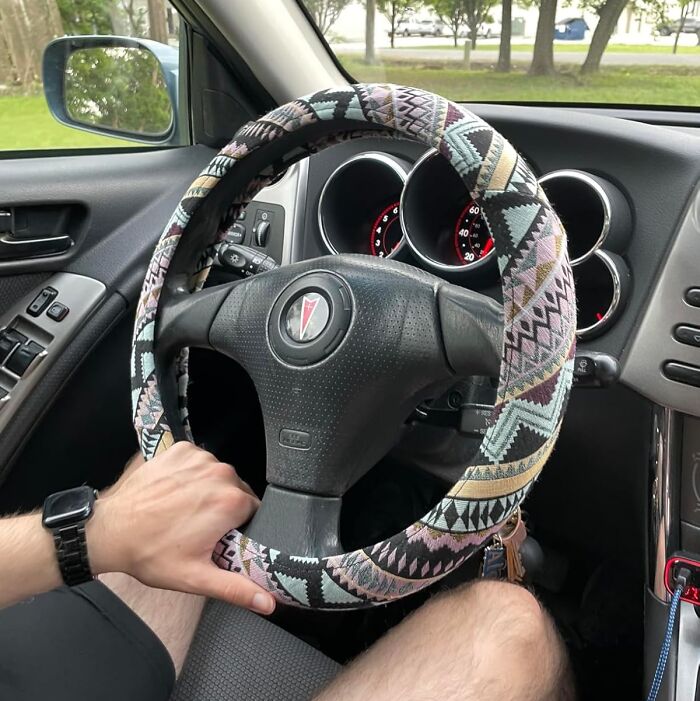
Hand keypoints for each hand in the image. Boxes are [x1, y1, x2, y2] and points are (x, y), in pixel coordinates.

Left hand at [88, 442, 274, 614]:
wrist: (110, 530)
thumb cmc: (149, 552)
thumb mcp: (197, 578)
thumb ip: (237, 589)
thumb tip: (266, 601)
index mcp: (229, 503)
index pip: (254, 509)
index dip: (240, 525)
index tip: (222, 535)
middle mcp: (219, 475)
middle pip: (237, 490)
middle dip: (224, 507)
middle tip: (200, 527)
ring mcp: (199, 459)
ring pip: (218, 475)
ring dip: (208, 489)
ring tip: (185, 510)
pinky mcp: (181, 451)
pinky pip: (199, 461)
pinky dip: (192, 474)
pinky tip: (177, 492)